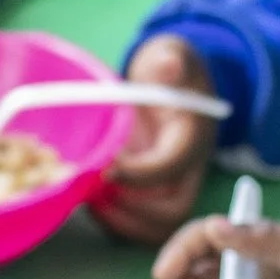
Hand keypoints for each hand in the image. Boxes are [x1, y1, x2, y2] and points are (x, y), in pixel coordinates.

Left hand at [89, 35, 219, 245]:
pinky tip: (88, 200)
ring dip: (120, 222)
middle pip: (173, 211)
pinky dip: (113, 220)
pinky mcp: (149, 191)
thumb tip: (169, 66)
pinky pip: (139, 220)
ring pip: (155, 224)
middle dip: (134, 213)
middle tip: (96, 196)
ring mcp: (167, 183)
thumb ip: (171, 59)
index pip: (172, 166)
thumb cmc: (168, 66)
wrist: (172, 81)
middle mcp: (184, 168)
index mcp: (190, 137)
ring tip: (88, 201)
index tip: (106, 169)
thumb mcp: (172, 53)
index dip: (140, 175)